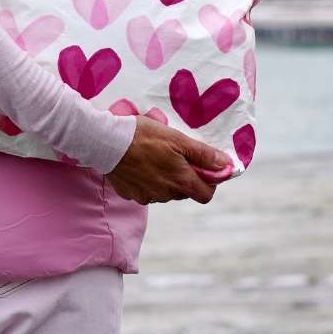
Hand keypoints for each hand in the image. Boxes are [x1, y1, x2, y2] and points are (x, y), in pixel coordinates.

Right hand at [105, 117, 230, 205]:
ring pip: (165, 191)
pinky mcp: (130, 194)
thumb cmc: (144, 136)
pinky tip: (139, 164)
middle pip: (184, 191)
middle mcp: (166, 195)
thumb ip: (203, 154)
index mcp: (181, 182)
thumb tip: (226, 165)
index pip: (206, 195)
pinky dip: (146, 180)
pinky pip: (146, 190)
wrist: (106, 142)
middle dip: (184, 177)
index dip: (208, 182)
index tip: (202, 167)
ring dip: (165, 179)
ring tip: (154, 156)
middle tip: (175, 155)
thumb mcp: (177, 139)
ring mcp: (147, 196)